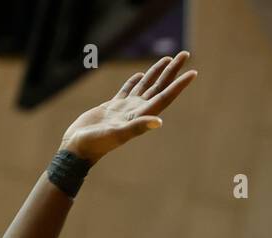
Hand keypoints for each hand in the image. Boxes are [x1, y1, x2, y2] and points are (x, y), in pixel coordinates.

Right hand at [59, 51, 196, 162]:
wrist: (78, 149)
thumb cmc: (96, 143)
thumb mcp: (118, 134)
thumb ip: (137, 127)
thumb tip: (158, 121)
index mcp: (142, 115)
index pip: (165, 96)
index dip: (180, 85)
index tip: (193, 72)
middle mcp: (137, 111)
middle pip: (160, 86)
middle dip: (172, 71)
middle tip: (185, 54)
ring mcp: (126, 109)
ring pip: (145, 86)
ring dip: (157, 73)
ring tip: (167, 59)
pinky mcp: (112, 107)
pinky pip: (127, 90)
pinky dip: (134, 81)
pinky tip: (140, 74)